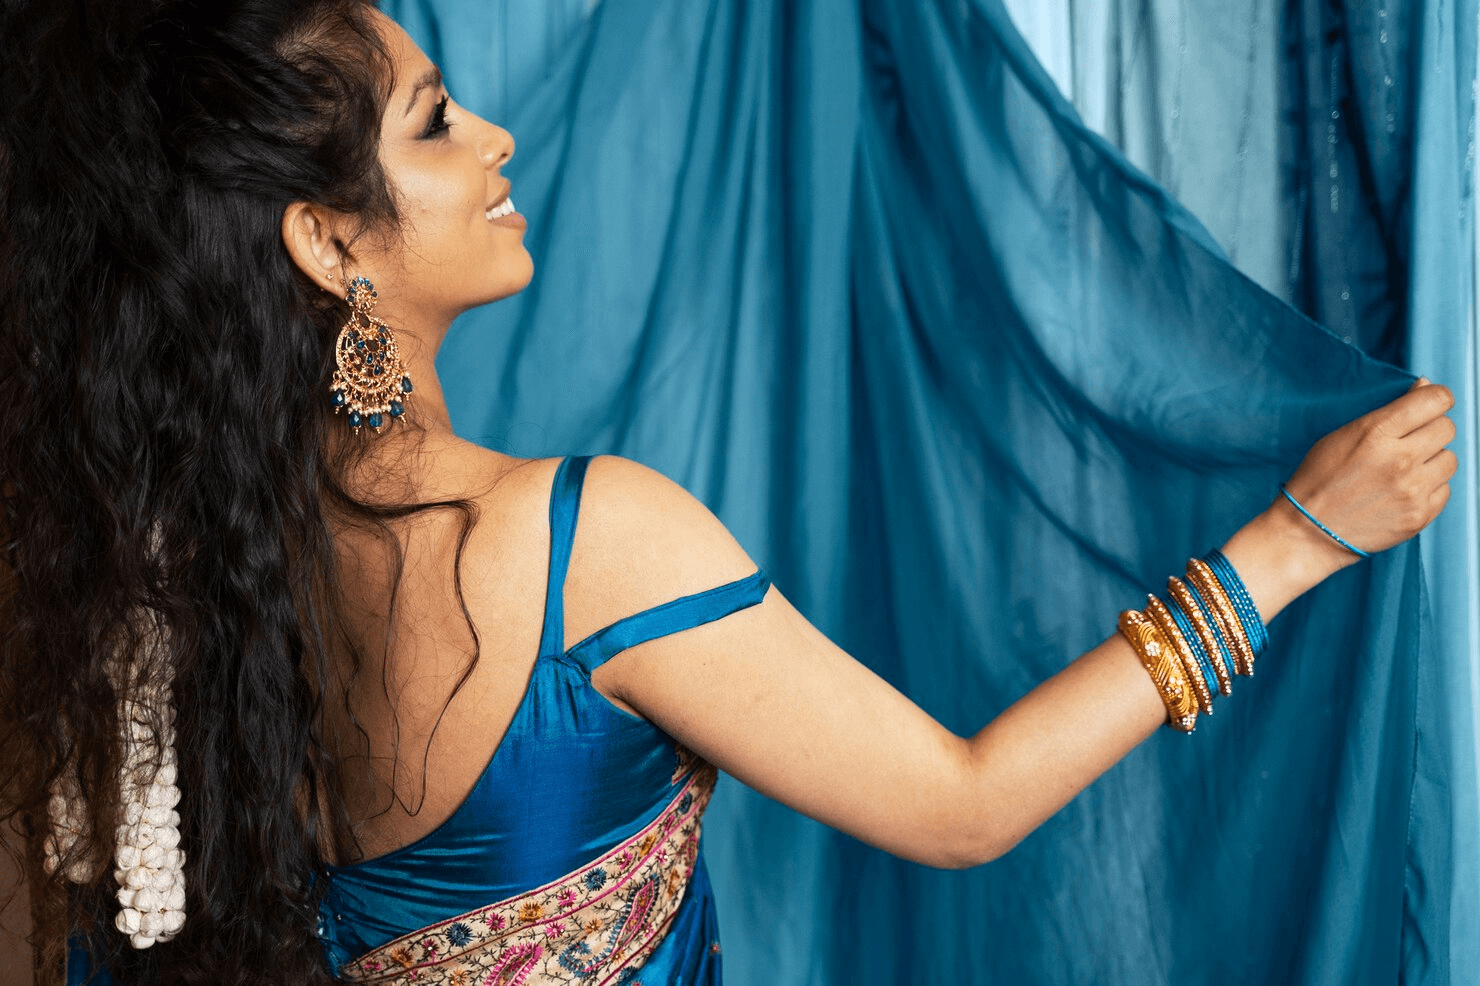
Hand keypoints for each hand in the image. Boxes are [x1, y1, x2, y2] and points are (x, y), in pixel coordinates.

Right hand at [1219, 378, 1454, 622]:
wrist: (1307, 532)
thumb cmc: (1318, 480)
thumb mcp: (1341, 436)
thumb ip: (1386, 413)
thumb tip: (1425, 388)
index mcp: (1376, 433)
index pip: (1436, 400)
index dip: (1435, 398)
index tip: (1429, 404)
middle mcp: (1400, 459)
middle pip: (1447, 428)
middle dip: (1431, 430)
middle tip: (1410, 441)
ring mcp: (1413, 490)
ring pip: (1451, 459)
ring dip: (1432, 460)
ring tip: (1406, 470)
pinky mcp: (1420, 515)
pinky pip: (1445, 490)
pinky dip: (1429, 488)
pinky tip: (1404, 491)